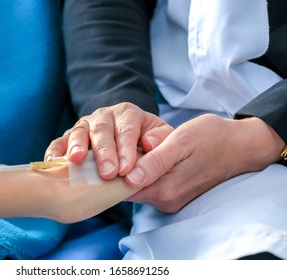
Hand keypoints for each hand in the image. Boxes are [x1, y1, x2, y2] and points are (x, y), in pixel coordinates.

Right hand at [45, 102, 172, 179]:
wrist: (131, 140)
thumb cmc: (146, 142)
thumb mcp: (162, 137)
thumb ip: (161, 139)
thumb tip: (149, 143)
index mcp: (128, 114)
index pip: (127, 129)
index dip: (126, 149)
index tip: (127, 169)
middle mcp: (105, 116)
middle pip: (102, 130)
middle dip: (104, 151)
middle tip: (108, 172)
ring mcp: (85, 126)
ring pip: (79, 132)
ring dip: (77, 146)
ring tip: (77, 160)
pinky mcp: (71, 137)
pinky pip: (60, 141)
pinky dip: (56, 151)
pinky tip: (53, 162)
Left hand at [126, 114, 285, 211]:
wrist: (240, 146)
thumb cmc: (212, 137)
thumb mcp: (182, 141)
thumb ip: (156, 160)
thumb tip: (130, 177)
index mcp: (166, 189)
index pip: (123, 188)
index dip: (113, 170)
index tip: (112, 151)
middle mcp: (167, 200)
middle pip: (129, 188)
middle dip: (123, 168)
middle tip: (128, 144)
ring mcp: (172, 200)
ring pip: (139, 185)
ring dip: (135, 168)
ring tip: (142, 147)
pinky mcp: (176, 195)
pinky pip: (151, 184)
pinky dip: (146, 171)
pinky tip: (153, 155)